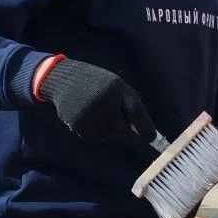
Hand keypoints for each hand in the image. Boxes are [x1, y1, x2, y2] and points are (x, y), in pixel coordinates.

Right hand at [36, 57, 156, 143]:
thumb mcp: (116, 86)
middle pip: (123, 128)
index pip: (136, 110)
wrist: (65, 79)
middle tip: (109, 111)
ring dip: (105, 128)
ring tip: (94, 111)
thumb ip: (130, 105)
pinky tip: (86, 117)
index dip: (146, 126)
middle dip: (120, 125)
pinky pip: (95, 138)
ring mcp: (90, 112)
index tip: (151, 138)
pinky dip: (93, 131)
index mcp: (117, 88)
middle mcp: (104, 100)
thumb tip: (143, 132)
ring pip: (108, 134)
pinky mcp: (78, 123)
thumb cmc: (98, 85)